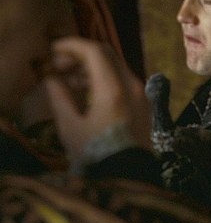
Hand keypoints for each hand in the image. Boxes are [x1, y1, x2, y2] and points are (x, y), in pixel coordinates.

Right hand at [43, 37, 150, 163]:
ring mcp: (142, 95)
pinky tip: (87, 93)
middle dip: (81, 55)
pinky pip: (124, 81)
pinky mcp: (144, 105)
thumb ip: (60, 97)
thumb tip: (52, 79)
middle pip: (108, 55)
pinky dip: (105, 79)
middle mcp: (133, 86)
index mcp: (114, 88)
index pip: (95, 51)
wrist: (130, 177)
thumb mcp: (71, 127)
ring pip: (116, 67)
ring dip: (92, 67)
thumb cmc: (97, 154)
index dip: (72, 45)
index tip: (54, 50)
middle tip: (59, 66)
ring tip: (69, 83)